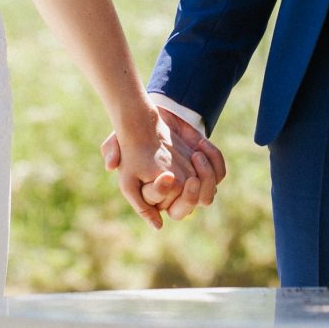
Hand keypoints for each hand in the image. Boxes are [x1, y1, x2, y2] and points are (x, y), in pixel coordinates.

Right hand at [102, 107, 227, 223]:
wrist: (157, 117)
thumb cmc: (136, 134)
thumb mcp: (118, 140)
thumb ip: (111, 150)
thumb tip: (109, 166)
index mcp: (154, 196)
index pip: (164, 206)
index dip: (164, 194)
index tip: (167, 175)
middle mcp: (175, 195)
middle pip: (187, 209)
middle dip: (191, 196)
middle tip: (191, 178)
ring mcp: (193, 182)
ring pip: (207, 195)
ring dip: (207, 178)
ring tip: (197, 154)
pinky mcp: (207, 168)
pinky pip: (219, 173)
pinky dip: (214, 160)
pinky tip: (200, 143)